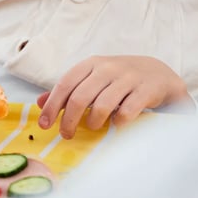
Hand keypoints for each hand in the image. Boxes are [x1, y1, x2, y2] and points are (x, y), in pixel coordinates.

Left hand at [37, 55, 192, 138]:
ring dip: (93, 122)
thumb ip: (68, 90)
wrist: (158, 73)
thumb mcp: (93, 78)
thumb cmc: (118, 78)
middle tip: (66, 134)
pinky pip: (127, 112)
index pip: (66, 83)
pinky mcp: (145, 90)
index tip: (44, 125)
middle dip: (69, 120)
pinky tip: (115, 124)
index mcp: (91, 63)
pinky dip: (118, 123)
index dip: (52, 105)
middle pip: (80, 97)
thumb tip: (40, 102)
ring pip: (102, 105)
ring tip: (92, 127)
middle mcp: (108, 68)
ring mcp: (128, 78)